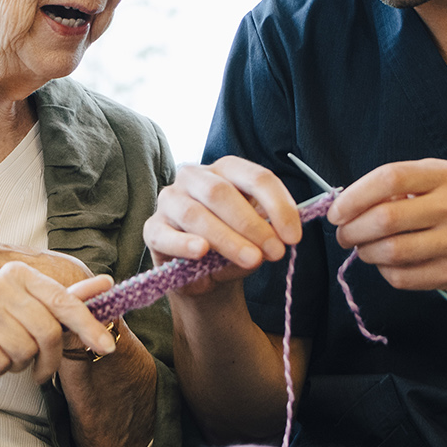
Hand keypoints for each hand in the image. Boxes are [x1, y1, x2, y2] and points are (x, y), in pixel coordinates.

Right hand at [0, 263, 116, 387]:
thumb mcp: (33, 312)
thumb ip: (68, 299)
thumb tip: (107, 283)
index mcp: (17, 273)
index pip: (62, 301)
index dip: (88, 326)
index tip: (107, 348)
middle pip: (46, 332)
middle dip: (48, 359)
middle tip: (39, 368)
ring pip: (23, 351)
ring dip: (18, 364)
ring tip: (4, 355)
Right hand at [144, 158, 303, 293]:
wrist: (206, 277)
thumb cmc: (235, 246)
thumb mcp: (258, 236)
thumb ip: (268, 232)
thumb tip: (280, 237)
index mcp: (226, 170)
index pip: (256, 177)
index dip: (279, 205)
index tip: (294, 236)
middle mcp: (194, 177)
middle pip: (222, 192)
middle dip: (252, 224)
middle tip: (275, 252)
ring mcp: (169, 201)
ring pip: (196, 214)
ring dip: (227, 239)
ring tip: (251, 260)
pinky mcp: (152, 229)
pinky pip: (166, 235)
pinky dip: (185, 244)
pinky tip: (202, 252)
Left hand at [328, 159, 446, 293]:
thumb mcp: (439, 182)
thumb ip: (399, 187)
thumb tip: (348, 204)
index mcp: (445, 175)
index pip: (389, 178)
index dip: (354, 196)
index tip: (337, 211)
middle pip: (385, 219)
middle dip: (352, 230)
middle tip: (344, 234)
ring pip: (391, 252)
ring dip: (366, 253)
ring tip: (364, 249)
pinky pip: (403, 277)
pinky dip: (385, 272)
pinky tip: (387, 264)